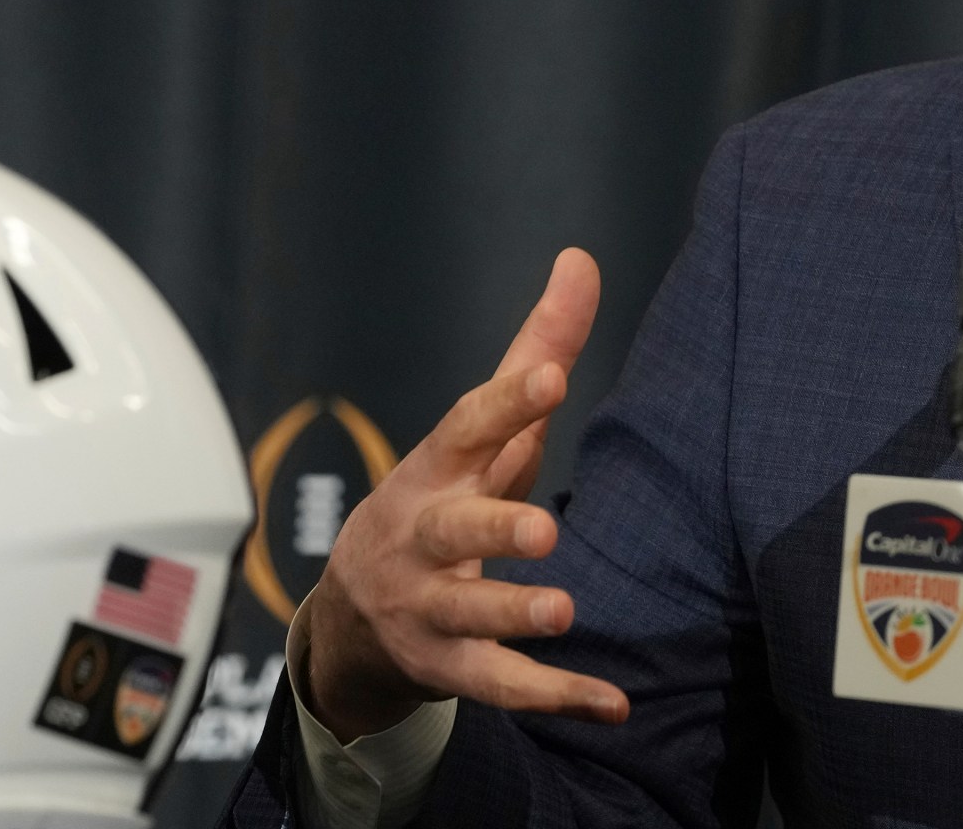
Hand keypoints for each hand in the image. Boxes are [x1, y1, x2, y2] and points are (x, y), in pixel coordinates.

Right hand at [300, 248, 630, 737]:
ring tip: (565, 610)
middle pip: (452, 531)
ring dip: (514, 617)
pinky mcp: (445, 670)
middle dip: (493, 529)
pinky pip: (499, 689)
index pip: (467, 428)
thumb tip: (581, 259)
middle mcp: (424, 539)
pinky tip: (612, 703)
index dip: (507, 403)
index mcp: (438, 470)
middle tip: (543, 529)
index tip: (550, 377)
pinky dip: (555, 697)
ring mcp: (428, 609)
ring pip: (468, 616)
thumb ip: (537, 350)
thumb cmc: (441, 498)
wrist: (350, 617)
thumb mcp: (483, 431)